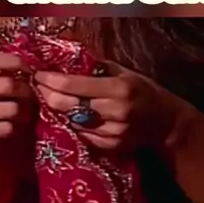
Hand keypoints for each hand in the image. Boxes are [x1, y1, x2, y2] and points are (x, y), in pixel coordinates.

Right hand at [0, 52, 32, 162]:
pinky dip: (14, 127)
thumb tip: (19, 65)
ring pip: (8, 109)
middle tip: (32, 94)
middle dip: (24, 89)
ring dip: (24, 111)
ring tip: (26, 113)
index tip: (27, 66)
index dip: (10, 61)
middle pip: (3, 85)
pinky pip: (4, 128)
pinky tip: (15, 127)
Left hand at [35, 63, 179, 151]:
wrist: (166, 123)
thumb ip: (95, 67)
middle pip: (66, 106)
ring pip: (70, 122)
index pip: (73, 85)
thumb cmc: (143, 90)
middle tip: (37, 86)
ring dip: (56, 111)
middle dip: (47, 96)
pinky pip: (81, 134)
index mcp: (118, 89)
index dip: (50, 79)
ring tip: (49, 98)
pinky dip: (71, 124)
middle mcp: (114, 112)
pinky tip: (68, 115)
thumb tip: (64, 56)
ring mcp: (111, 133)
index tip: (37, 73)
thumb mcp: (123, 72)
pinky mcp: (109, 146)